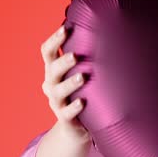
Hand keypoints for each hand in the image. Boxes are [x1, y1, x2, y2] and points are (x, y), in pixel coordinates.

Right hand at [40, 24, 89, 141]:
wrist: (75, 128)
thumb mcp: (80, 74)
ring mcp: (56, 102)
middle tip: (75, 55)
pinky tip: (83, 102)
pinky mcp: (64, 118)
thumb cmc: (82, 92)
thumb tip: (110, 31)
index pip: (47, 52)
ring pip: (58, 91)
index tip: (66, 28)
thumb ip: (87, 58)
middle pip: (52, 70)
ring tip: (82, 77)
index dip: (54, 40)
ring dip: (70, 83)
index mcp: (53, 70)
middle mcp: (51, 85)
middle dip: (63, 62)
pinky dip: (74, 107)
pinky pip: (66, 113)